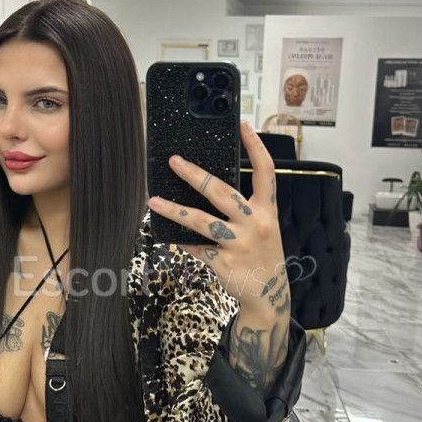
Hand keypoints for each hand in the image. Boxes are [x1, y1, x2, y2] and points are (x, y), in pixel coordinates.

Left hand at [148, 121, 288, 314]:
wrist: (268, 296)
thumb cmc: (262, 255)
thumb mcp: (264, 228)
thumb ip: (246, 209)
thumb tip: (210, 186)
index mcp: (267, 211)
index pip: (265, 173)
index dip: (256, 148)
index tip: (243, 126)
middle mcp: (255, 225)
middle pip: (222, 193)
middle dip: (195, 175)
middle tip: (174, 161)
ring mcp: (239, 245)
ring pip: (201, 222)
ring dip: (174, 210)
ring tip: (153, 201)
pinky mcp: (224, 263)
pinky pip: (195, 247)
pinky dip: (181, 240)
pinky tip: (167, 234)